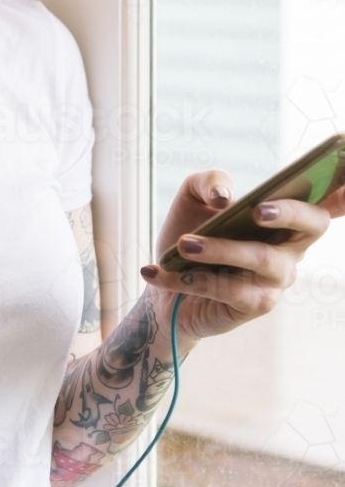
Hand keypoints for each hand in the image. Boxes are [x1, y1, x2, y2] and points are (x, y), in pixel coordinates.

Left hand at [140, 169, 344, 347]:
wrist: (163, 281)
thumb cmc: (189, 232)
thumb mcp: (192, 197)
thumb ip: (209, 181)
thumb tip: (226, 196)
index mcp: (284, 213)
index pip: (333, 197)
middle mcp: (291, 245)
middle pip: (314, 224)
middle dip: (291, 212)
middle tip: (257, 209)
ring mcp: (278, 277)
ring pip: (261, 258)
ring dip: (218, 249)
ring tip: (183, 245)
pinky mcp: (257, 304)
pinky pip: (229, 288)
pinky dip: (188, 278)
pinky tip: (159, 270)